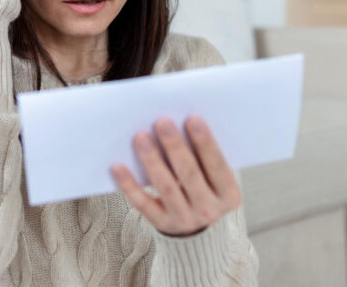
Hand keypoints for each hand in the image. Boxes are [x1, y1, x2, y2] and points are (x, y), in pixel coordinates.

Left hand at [110, 115, 241, 236]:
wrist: (198, 230)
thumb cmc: (206, 188)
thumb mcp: (216, 178)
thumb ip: (205, 157)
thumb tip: (181, 121)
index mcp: (229, 194)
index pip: (217, 165)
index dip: (205, 142)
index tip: (192, 118)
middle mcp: (209, 210)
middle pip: (189, 174)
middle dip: (175, 146)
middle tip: (162, 122)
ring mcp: (185, 220)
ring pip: (165, 187)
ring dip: (152, 160)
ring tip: (140, 137)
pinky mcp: (162, 223)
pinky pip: (142, 203)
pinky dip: (129, 185)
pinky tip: (117, 166)